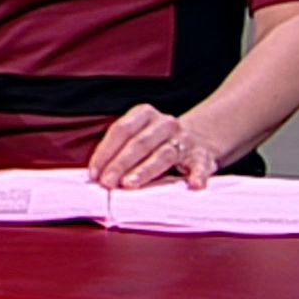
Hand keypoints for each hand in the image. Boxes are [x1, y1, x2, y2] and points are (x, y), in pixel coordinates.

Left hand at [87, 104, 215, 189]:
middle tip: (107, 182)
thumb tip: (96, 173)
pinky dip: (198, 175)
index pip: (121, 130)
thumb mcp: (140, 135)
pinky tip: (194, 184)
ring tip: (131, 183)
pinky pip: (201, 166)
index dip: (105, 151)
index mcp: (145, 114)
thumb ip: (120, 150)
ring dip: (145, 170)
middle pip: (139, 143)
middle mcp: (165, 124)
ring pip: (163, 154)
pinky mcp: (203, 156)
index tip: (95, 172)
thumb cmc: (159, 141)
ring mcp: (185, 140)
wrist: (201, 138)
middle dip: (120, 164)